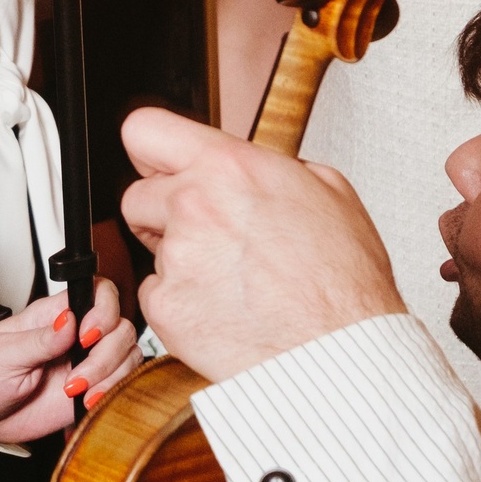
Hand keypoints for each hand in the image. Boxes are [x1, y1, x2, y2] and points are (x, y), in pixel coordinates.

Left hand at [0, 283, 140, 441]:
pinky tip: (86, 404)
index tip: (86, 337)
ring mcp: (86, 363)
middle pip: (120, 327)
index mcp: (54, 316)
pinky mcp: (91, 390)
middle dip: (105, 355)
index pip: (98, 292)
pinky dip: (111, 394)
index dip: (104, 310)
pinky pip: (120, 385)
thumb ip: (39, 339)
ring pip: (127, 356)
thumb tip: (69, 319)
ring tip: (77, 394)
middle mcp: (77, 337)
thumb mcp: (3, 355)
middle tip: (74, 378)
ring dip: (109, 377)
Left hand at [119, 107, 403, 382]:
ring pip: (151, 248)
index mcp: (230, 167)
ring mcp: (175, 257)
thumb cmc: (344, 282)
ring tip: (231, 280)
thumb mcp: (329, 191)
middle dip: (163, 213)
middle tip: (206, 235)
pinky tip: (223, 309)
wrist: (340, 352)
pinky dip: (180, 303)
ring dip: (179, 260)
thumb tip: (251, 165)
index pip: (145, 129)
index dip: (151, 152)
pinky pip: (155, 295)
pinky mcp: (165, 306)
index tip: (159, 166)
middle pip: (136, 195)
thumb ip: (271, 166)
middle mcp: (194, 205)